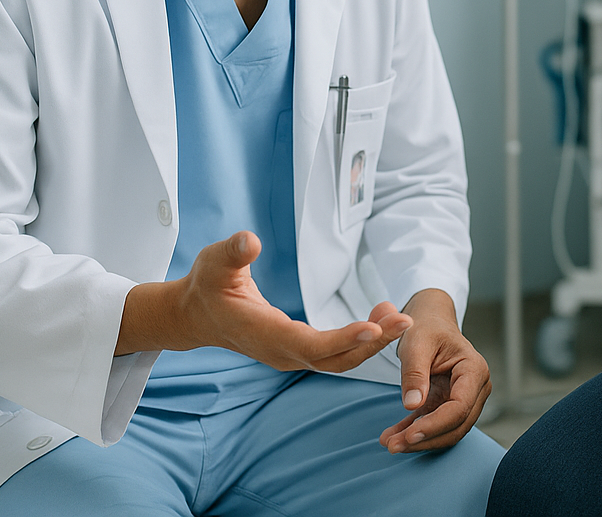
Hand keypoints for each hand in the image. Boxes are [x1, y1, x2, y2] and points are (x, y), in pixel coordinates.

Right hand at [176, 231, 410, 370]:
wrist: (195, 315)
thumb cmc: (206, 285)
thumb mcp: (214, 262)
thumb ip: (233, 252)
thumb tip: (249, 240)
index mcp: (264, 334)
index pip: (311, 344)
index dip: (344, 338)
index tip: (375, 328)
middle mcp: (282, 353)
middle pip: (335, 359)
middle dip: (372, 343)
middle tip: (406, 321)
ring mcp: (290, 356)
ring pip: (338, 360)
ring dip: (371, 343)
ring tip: (398, 316)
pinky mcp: (297, 351)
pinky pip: (335, 353)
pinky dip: (360, 339)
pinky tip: (379, 319)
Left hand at [379, 289, 491, 453]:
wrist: (430, 322)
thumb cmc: (427, 327)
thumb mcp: (417, 343)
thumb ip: (415, 372)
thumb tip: (412, 405)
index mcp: (474, 369)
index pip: (460, 406)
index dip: (436, 424)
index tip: (410, 435)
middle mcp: (476, 387)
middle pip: (456, 424)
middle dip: (425, 438)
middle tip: (394, 445)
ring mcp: (465, 398)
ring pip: (447, 430)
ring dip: (419, 441)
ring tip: (390, 443)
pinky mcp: (449, 405)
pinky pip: (434, 425)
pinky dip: (414, 433)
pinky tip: (393, 437)